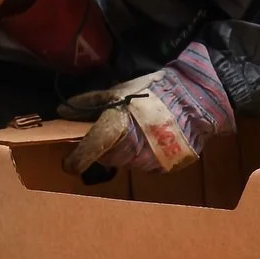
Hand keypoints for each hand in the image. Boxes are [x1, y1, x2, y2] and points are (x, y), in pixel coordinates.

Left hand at [60, 42, 234, 177]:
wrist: (197, 99)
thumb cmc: (155, 91)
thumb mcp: (120, 90)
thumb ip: (90, 102)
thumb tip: (62, 110)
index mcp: (112, 131)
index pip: (83, 156)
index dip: (72, 161)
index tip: (68, 162)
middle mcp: (126, 152)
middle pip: (105, 158)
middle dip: (106, 148)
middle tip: (118, 130)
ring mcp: (147, 163)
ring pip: (125, 162)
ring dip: (126, 151)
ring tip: (141, 130)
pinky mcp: (163, 168)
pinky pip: (145, 165)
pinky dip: (145, 154)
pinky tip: (155, 137)